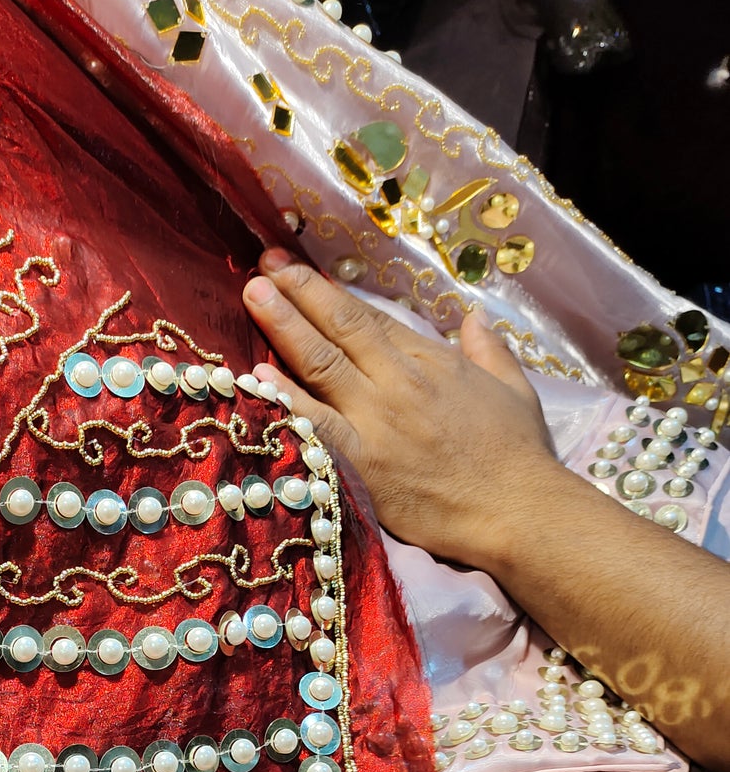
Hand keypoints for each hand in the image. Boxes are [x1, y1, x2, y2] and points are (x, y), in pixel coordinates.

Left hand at [241, 250, 558, 579]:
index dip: (330, 292)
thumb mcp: (514, 390)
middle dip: (299, 290)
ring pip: (322, 362)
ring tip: (253, 293)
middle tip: (264, 262)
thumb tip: (474, 318)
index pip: (370, 318)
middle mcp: (399, 382)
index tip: (297, 268)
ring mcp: (377, 421)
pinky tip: (258, 377)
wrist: (517, 510)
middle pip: (341, 327)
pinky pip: (315, 424)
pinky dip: (285, 399)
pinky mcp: (362, 462)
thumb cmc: (518, 457)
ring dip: (284, 325)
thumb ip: (489, 350)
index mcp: (433, 361)